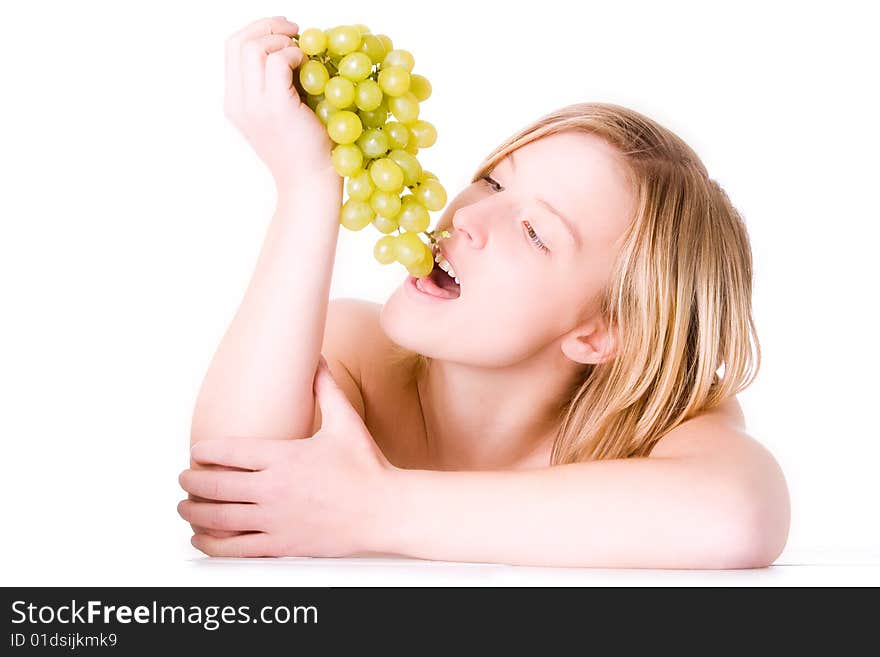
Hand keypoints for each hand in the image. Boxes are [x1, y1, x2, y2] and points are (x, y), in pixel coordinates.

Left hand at [178, 356, 395, 556]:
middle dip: (191, 481)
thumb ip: (326, 388)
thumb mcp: (345, 421)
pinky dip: (211, 544)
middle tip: (184, 478)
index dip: (204, 451)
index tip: (197, 452)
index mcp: (283, 456)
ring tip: (185, 507)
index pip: (226, 451)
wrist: (384, 510)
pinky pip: (235, 548)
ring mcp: (275, 519)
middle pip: (213, 484)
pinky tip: (202, 539)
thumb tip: (318, 358)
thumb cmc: (367, 468)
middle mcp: (273, 489)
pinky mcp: (282, 545)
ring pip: (218, 518)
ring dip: (193, 512)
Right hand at [224, 16, 336, 189]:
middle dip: (268, 26)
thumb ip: (274, 84)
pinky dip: (294, 55)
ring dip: (281, 41)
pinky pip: (278, 62)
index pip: (232, 49)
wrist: (310, 184)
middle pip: (237, 42)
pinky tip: (308, 68)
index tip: (284, 34)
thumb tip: (288, 47)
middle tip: (295, 32)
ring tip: (302, 55)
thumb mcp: (280, 113)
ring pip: (253, 47)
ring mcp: (254, 106)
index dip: (257, 30)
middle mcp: (238, 103)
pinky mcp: (276, 108)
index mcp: (235, 103)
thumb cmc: (304, 151)